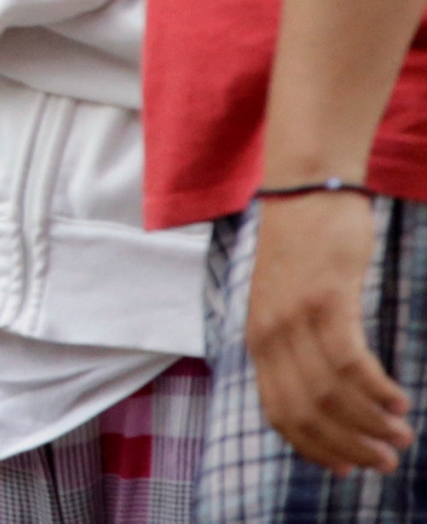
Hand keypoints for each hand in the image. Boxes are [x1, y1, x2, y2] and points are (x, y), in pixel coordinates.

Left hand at [251, 191, 412, 471]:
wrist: (305, 187)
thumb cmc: (305, 248)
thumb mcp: (287, 303)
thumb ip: (296, 346)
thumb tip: (324, 394)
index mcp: (257, 339)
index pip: (278, 413)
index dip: (315, 449)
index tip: (347, 470)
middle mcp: (268, 333)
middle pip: (306, 412)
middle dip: (348, 446)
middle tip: (386, 462)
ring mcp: (294, 316)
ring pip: (330, 393)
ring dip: (370, 424)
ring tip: (401, 437)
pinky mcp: (324, 299)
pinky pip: (350, 361)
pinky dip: (376, 390)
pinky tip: (400, 401)